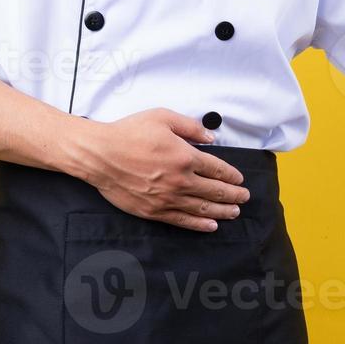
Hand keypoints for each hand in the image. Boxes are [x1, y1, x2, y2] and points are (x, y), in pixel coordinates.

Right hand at [71, 108, 250, 231]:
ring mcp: (166, 198)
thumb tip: (211, 137)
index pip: (216, 169)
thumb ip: (190, 127)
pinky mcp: (153, 211)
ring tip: (234, 212)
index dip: (231, 175)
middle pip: (214, 191)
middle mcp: (179, 180)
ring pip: (201, 208)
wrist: (100, 155)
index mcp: (184, 156)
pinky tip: (211, 226)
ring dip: (221, 211)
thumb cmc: (129, 133)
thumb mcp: (163, 117)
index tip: (240, 179)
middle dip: (233, 195)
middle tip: (245, 197)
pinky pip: (182, 220)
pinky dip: (199, 224)